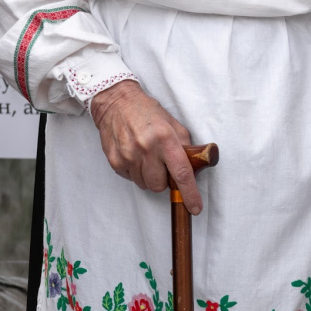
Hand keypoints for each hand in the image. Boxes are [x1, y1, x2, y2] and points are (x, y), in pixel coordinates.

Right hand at [90, 80, 202, 213]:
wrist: (116, 102)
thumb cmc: (148, 113)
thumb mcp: (173, 125)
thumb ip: (185, 147)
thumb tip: (194, 169)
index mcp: (165, 139)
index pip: (181, 173)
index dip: (190, 194)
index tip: (195, 208)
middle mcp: (146, 149)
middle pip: (160, 185)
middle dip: (164, 180)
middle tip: (161, 164)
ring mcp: (128, 156)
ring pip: (145, 184)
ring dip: (149, 176)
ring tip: (147, 157)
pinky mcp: (114, 161)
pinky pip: (130, 179)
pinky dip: (135, 172)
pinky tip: (135, 156)